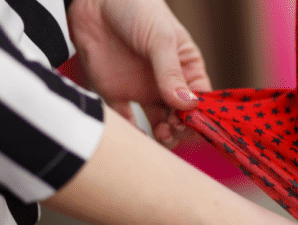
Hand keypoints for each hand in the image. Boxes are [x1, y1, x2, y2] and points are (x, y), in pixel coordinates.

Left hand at [68, 0, 211, 147]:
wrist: (94, 0)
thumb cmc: (136, 9)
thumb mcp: (161, 38)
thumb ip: (171, 72)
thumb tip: (188, 105)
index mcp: (187, 69)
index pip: (202, 100)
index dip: (202, 115)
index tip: (195, 122)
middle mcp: (168, 84)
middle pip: (183, 119)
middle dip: (183, 129)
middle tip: (173, 127)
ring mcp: (144, 91)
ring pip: (160, 126)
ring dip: (164, 136)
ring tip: (161, 132)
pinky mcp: (117, 95)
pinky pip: (127, 123)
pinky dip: (134, 135)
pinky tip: (138, 137)